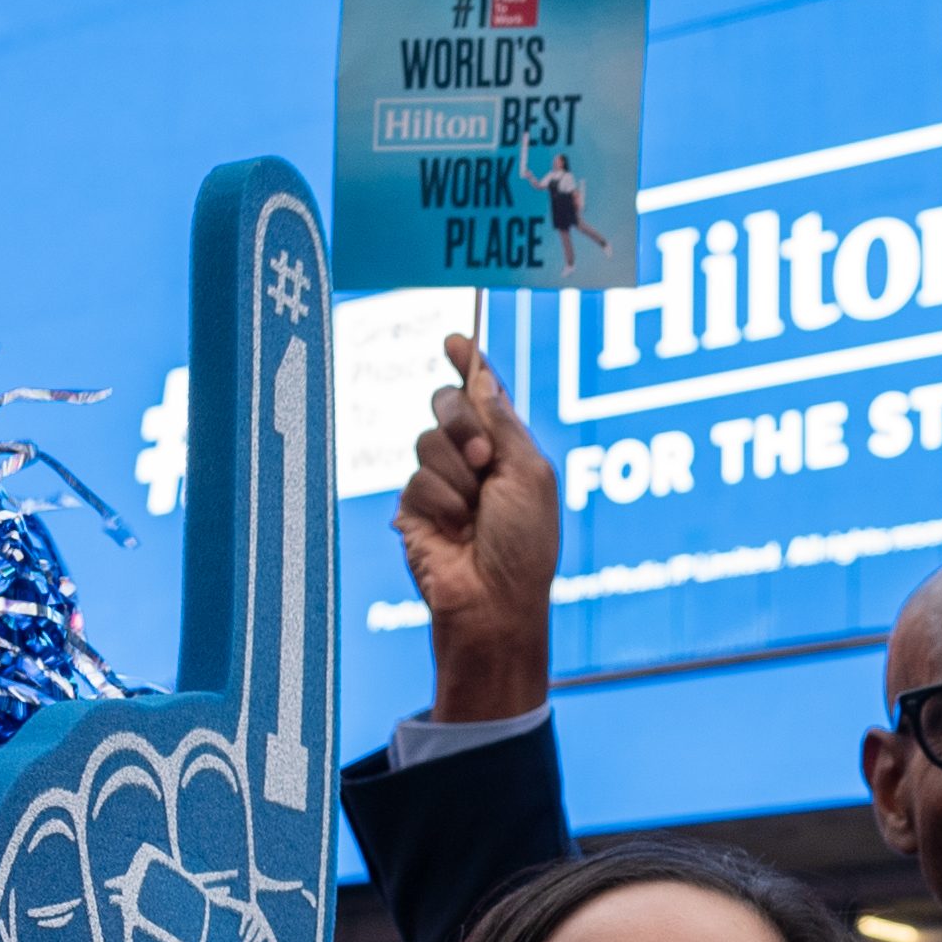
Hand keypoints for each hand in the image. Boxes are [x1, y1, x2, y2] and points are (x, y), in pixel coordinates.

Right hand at [395, 329, 556, 723]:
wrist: (493, 601)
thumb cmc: (524, 545)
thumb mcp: (528, 473)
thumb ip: (502, 421)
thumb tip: (481, 376)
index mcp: (509, 449)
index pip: (484, 395)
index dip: (469, 365)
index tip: (455, 339)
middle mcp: (473, 461)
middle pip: (447, 404)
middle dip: (463, 424)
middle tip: (483, 460)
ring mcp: (442, 484)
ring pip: (428, 441)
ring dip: (457, 475)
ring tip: (474, 513)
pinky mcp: (414, 508)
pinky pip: (415, 479)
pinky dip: (440, 504)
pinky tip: (453, 532)